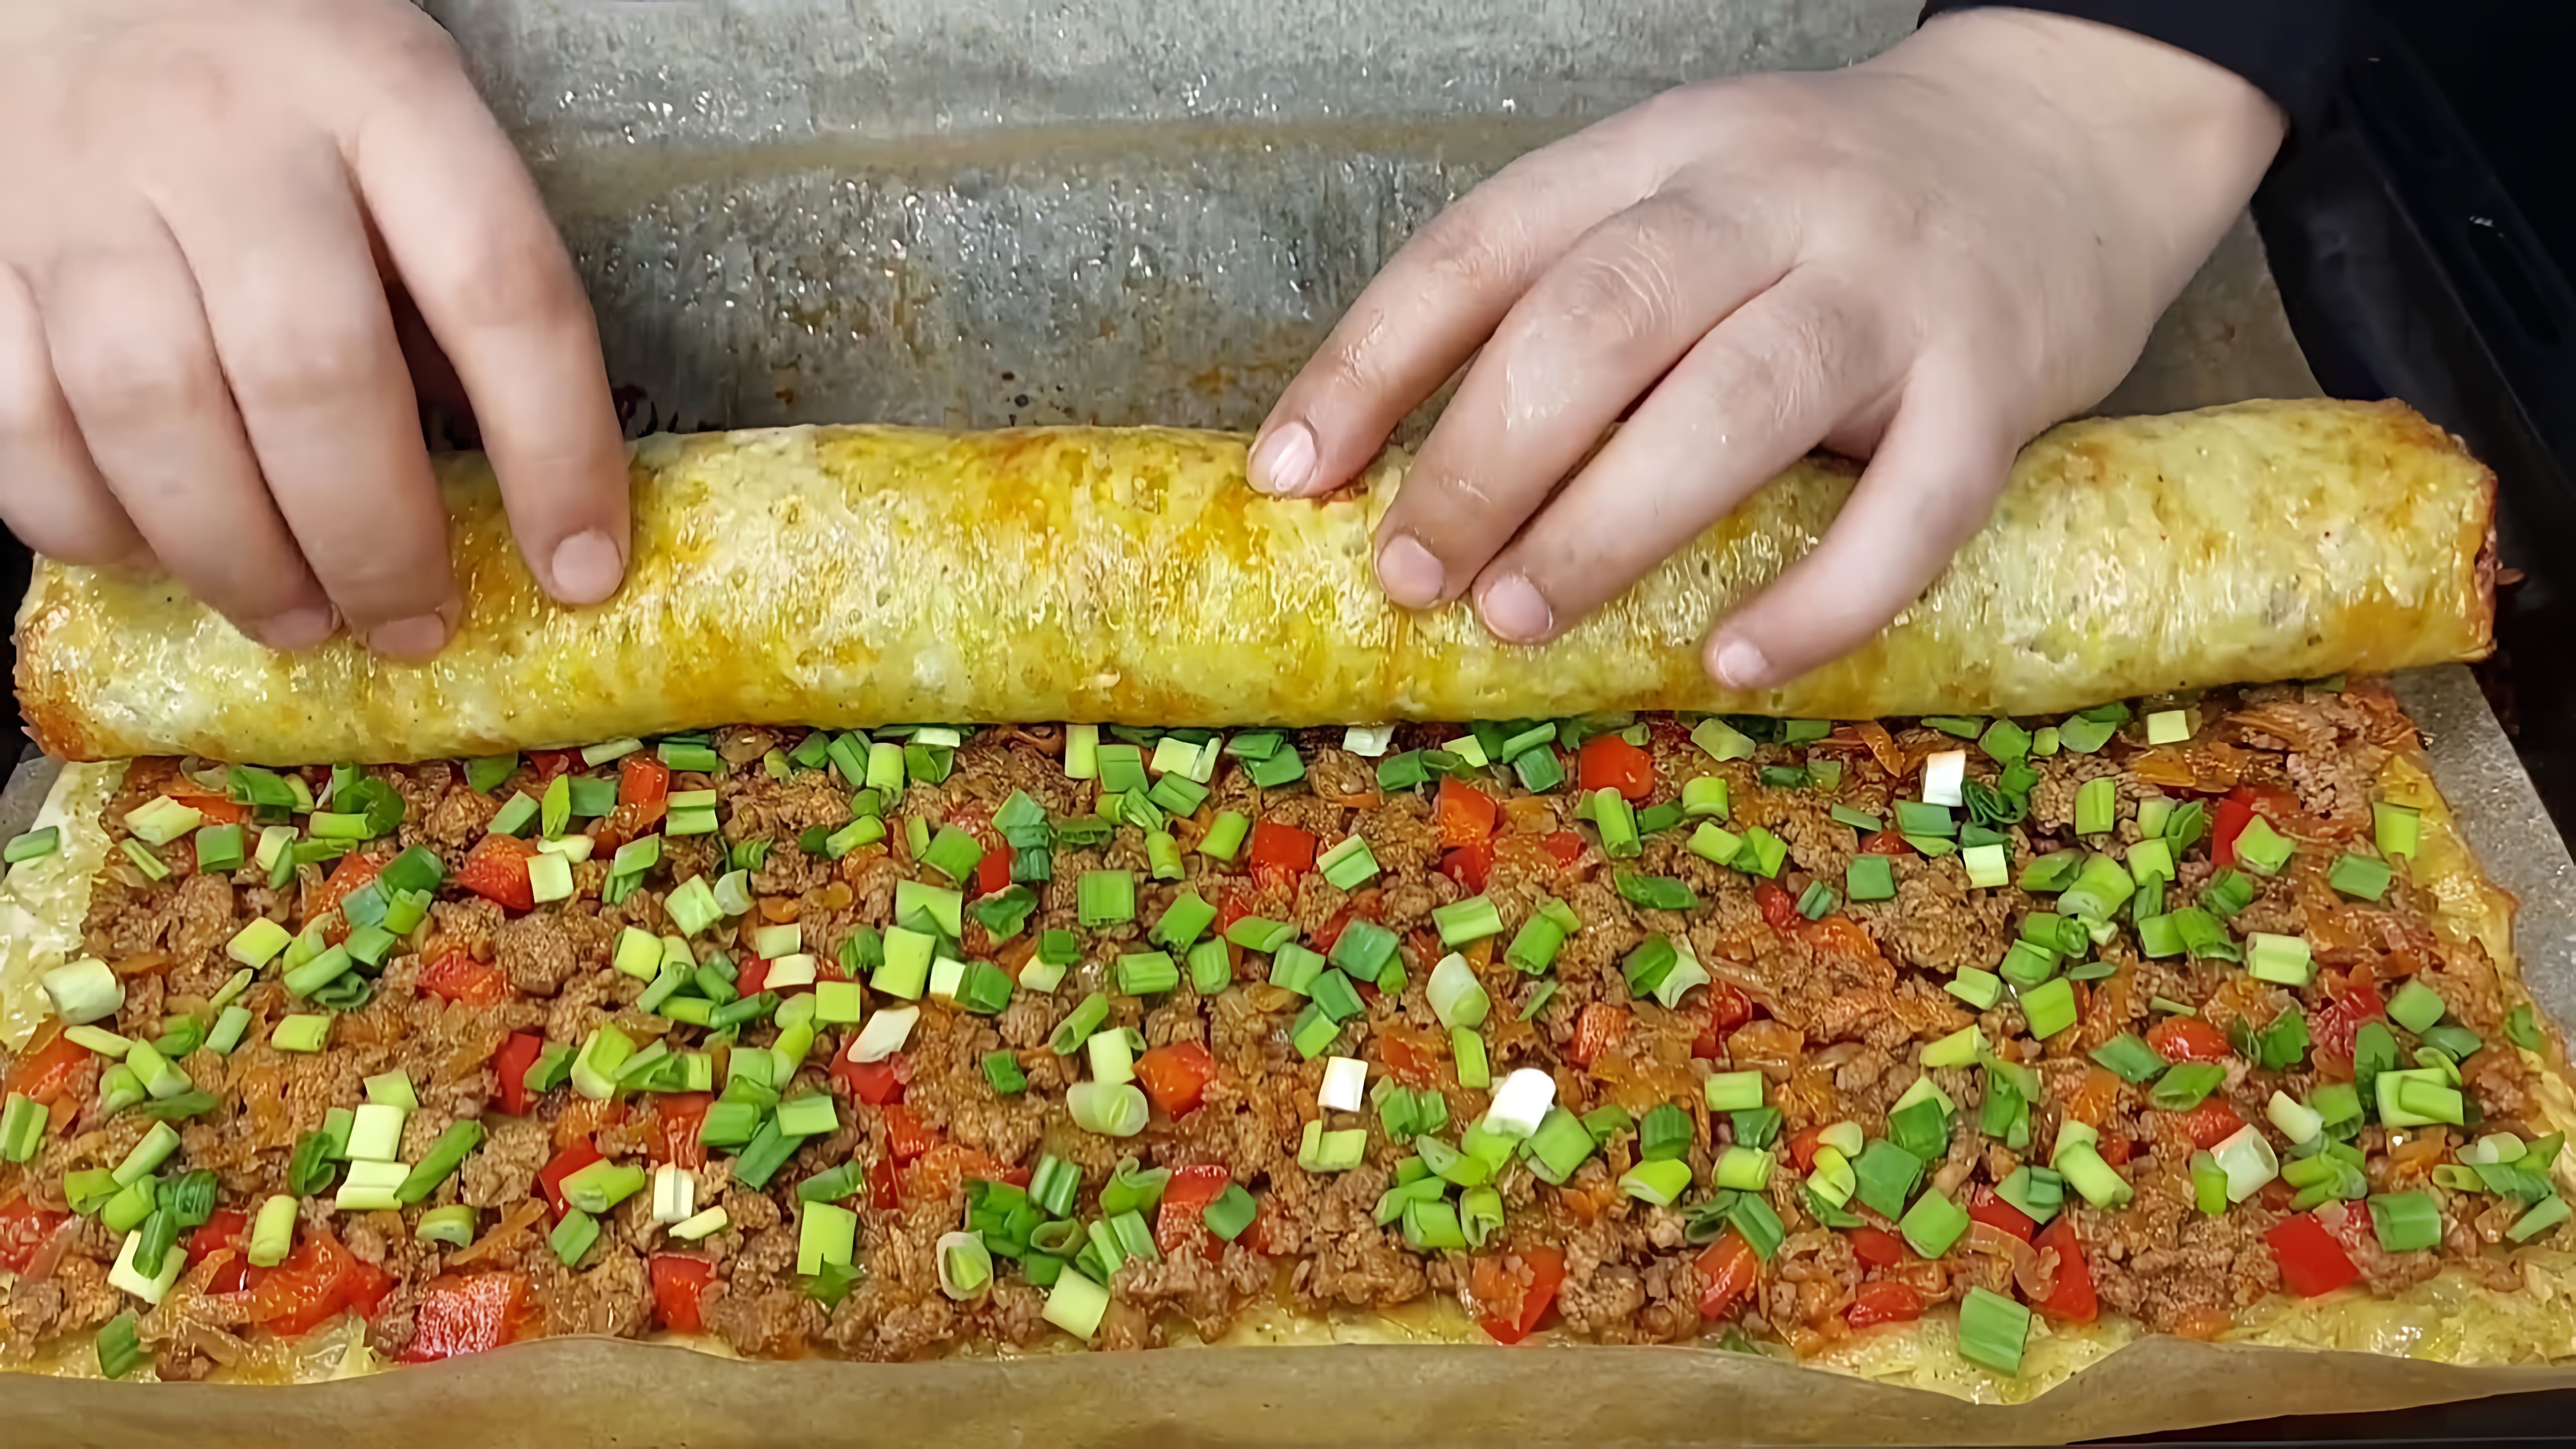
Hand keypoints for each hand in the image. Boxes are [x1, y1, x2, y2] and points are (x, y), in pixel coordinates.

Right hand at [0, 0, 628, 657]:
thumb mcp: (406, 124)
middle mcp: (229, 138)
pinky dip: (94, 523)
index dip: (556, 450)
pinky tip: (162, 556)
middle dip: (377, 539)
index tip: (582, 569)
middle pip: (314, 373)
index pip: (501, 289)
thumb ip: (456, 281)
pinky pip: (22, 423)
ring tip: (303, 619)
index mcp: (380, 93)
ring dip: (242, 557)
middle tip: (417, 625)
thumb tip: (512, 480)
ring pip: (156, 413)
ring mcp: (83, 191)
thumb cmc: (280, 73)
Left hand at [1248, 9, 2283, 689]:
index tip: (1291, 475)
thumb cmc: (1832, 207)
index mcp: (1664, 154)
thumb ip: (1566, 301)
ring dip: (1606, 526)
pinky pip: (1911, 507)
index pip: (1485, 246)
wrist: (2064, 134)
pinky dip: (1819, 600)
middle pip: (1598, 322)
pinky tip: (1735, 665)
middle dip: (1482, 460)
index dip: (1369, 364)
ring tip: (1517, 618)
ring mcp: (1890, 290)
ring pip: (1733, 404)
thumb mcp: (1683, 198)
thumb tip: (1406, 473)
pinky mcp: (2001, 380)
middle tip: (1412, 573)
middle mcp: (1771, 203)